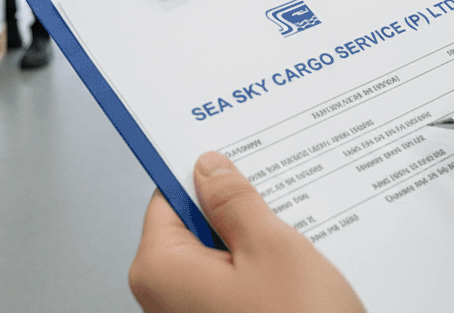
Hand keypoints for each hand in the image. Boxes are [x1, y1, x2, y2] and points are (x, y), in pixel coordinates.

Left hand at [129, 152, 365, 312]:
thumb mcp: (271, 248)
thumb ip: (235, 200)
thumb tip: (211, 168)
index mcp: (158, 268)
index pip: (168, 196)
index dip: (204, 174)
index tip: (231, 155)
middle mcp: (162, 299)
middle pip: (195, 227)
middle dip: (238, 213)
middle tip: (279, 204)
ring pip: (221, 259)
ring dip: (257, 247)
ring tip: (295, 247)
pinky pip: (232, 289)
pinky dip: (262, 277)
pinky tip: (295, 278)